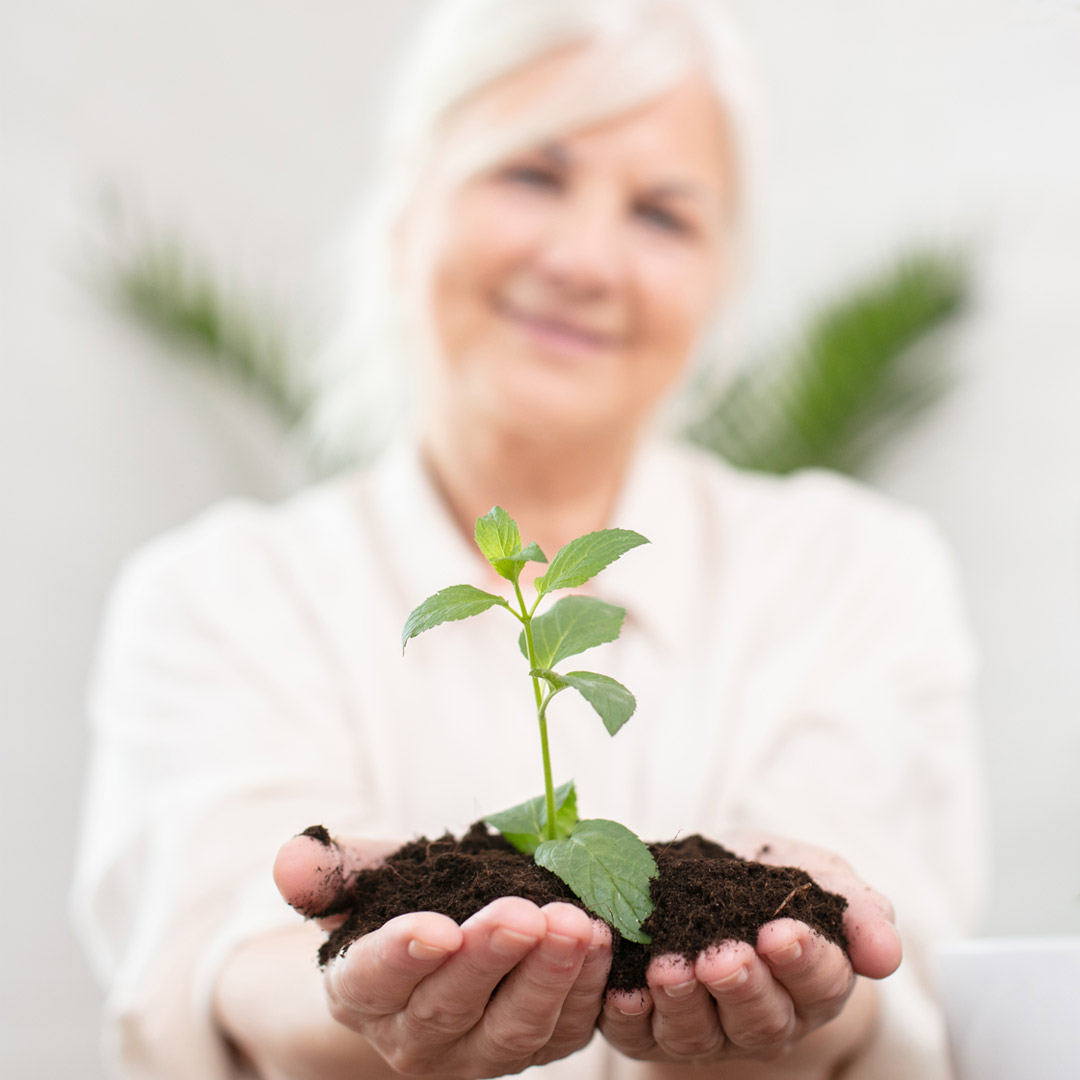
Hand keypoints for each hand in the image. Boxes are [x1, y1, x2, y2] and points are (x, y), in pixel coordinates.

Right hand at [274, 831, 612, 1077]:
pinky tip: (602, 941)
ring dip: (548, 977)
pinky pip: (565, 1029)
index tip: (437, 928)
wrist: (442, 935)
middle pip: (452, 1007)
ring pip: (515, 1029)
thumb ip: (328, 870)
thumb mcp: (363, 878)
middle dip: (492, 960)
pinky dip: (586, 988)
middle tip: (526, 914)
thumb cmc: (398, 901)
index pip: (375, 980)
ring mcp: (478, 1051)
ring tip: (577, 924)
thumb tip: (291, 860)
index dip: (404, 955)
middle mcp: (415, 1037)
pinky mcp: (533, 1046)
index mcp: (362, 990)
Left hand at [598, 833, 899, 1066]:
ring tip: (668, 966)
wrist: (699, 868)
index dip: (802, 961)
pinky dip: (626, 1013)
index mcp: (811, 986)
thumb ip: (855, 909)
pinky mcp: (647, 1030)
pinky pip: (636, 1034)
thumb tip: (885, 952)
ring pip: (696, 1034)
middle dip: (740, 987)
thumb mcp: (817, 874)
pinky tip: (622, 990)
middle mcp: (761, 1019)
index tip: (780, 931)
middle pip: (758, 1020)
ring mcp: (704, 1030)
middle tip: (723, 955)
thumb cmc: (768, 873)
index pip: (818, 984)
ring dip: (681, 1000)